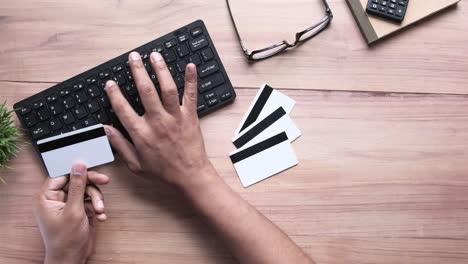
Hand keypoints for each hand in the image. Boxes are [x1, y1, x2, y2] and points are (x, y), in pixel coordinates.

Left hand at [33, 163, 108, 263]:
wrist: (72, 259)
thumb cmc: (65, 240)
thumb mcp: (74, 210)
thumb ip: (77, 186)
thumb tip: (78, 166)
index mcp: (47, 196)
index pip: (62, 174)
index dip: (76, 170)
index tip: (90, 168)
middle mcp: (57, 199)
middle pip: (77, 181)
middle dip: (92, 185)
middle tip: (104, 181)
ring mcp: (69, 205)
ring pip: (87, 191)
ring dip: (97, 199)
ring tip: (100, 210)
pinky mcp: (79, 210)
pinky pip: (91, 201)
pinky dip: (97, 207)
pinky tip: (100, 216)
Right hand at [104, 51, 214, 188]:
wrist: (190, 177)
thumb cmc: (163, 172)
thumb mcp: (135, 164)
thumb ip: (120, 145)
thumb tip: (105, 129)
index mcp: (141, 133)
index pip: (123, 108)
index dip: (115, 94)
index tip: (110, 83)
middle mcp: (157, 122)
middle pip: (145, 91)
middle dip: (138, 71)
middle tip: (133, 57)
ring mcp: (175, 117)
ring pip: (166, 88)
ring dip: (160, 70)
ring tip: (155, 56)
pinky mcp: (190, 117)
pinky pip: (190, 95)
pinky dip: (191, 80)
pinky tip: (190, 66)